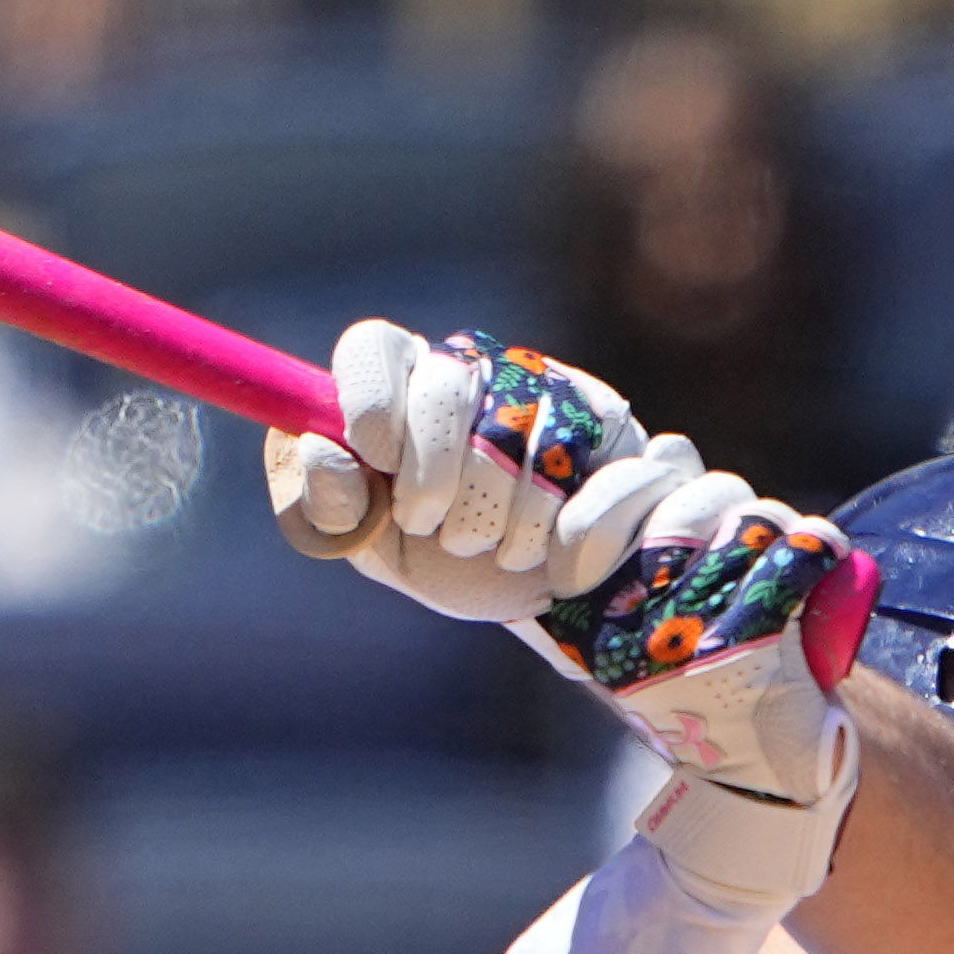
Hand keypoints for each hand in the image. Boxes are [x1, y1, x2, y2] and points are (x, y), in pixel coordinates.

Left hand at [266, 322, 691, 625]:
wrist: (542, 604)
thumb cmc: (441, 559)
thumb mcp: (370, 543)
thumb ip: (323, 506)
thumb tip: (319, 452)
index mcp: (412, 382)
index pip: (375, 349)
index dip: (370, 402)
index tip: (378, 462)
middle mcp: (489, 369)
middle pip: (448, 385)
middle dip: (434, 478)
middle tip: (436, 528)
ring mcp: (566, 395)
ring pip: (524, 438)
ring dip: (501, 522)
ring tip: (496, 548)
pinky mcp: (634, 440)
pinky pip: (610, 482)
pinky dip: (574, 541)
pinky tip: (560, 565)